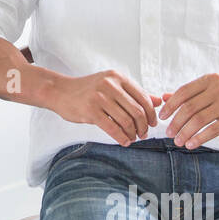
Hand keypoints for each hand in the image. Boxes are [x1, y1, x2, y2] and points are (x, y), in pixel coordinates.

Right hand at [49, 70, 164, 146]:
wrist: (60, 91)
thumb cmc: (88, 90)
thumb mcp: (112, 86)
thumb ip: (134, 93)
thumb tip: (158, 101)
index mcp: (118, 77)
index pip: (143, 97)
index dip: (151, 113)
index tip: (152, 123)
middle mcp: (110, 85)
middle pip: (137, 111)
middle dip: (144, 126)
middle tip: (144, 134)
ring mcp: (100, 97)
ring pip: (126, 121)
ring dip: (133, 134)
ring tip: (133, 138)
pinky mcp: (91, 111)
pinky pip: (113, 128)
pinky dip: (121, 138)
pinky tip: (124, 141)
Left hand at [158, 72, 218, 148]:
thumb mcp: (212, 91)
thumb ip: (189, 94)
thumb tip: (164, 97)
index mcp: (210, 80)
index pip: (184, 92)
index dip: (171, 105)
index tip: (162, 117)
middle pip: (190, 107)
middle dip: (176, 122)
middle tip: (168, 133)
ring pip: (199, 120)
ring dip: (185, 132)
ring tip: (178, 141)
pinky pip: (213, 130)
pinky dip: (199, 138)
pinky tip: (191, 144)